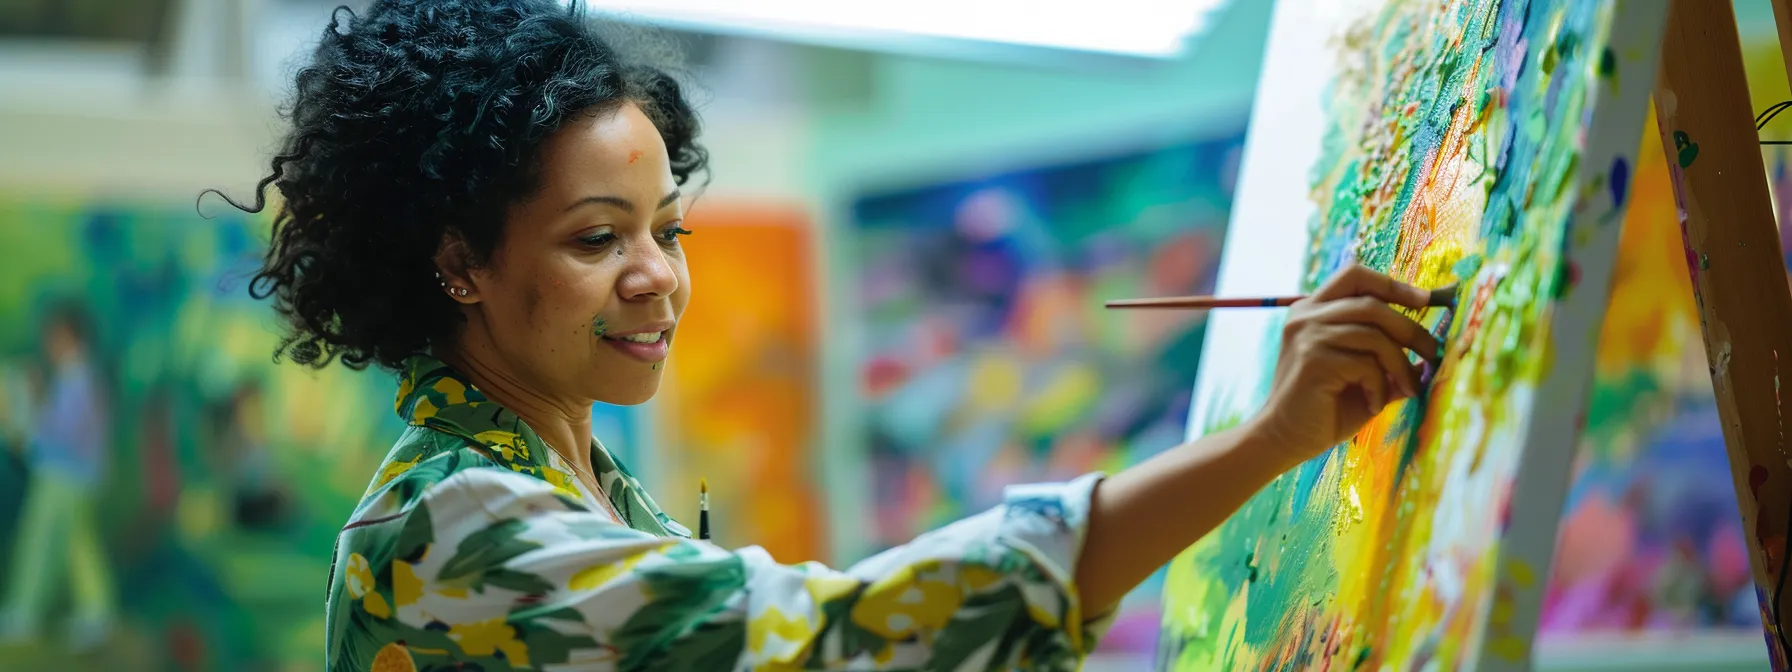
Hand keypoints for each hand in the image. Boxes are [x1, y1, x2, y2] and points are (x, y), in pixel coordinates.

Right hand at [1246, 265, 1441, 468]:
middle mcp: (1306, 316)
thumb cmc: (1325, 408)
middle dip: (1411, 329)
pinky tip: (1374, 405)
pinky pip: (1365, 365)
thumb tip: (1433, 347)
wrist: (1284, 440)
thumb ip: (1388, 357)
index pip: (1356, 276)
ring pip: (1374, 335)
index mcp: (1313, 310)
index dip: (1393, 285)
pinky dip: (1379, 388)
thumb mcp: (1362, 375)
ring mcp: (1307, 336)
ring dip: (1400, 365)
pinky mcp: (1313, 361)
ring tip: (1407, 389)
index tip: (1426, 301)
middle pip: (1372, 304)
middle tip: (1433, 353)